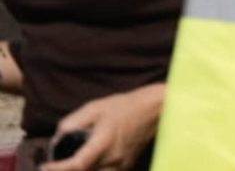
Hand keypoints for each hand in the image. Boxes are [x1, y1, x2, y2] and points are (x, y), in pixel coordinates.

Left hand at [41, 84, 162, 170]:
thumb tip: (57, 137)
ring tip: (72, 166)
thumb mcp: (95, 107)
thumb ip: (73, 122)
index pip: (77, 164)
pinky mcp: (126, 166)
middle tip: (55, 166)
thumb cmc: (123, 106)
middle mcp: (112, 158)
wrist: (153, 109)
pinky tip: (89, 165)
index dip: (58, 169)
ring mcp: (121, 165)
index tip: (45, 167)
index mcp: (103, 143)